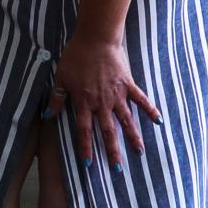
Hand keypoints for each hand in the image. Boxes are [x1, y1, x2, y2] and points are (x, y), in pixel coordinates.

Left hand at [52, 35, 161, 166]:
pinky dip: (150, 110)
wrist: (95, 39)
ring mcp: (117, 94)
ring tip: (140, 152)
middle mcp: (102, 102)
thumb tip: (48, 115)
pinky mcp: (128, 84)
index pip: (84, 130)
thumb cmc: (75, 57)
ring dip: (133, 137)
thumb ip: (57, 99)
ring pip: (126, 120)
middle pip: (108, 131)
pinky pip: (141, 99)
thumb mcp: (61, 78)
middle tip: (118, 168)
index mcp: (84, 102)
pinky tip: (158, 122)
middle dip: (112, 151)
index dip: (86, 148)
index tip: (89, 165)